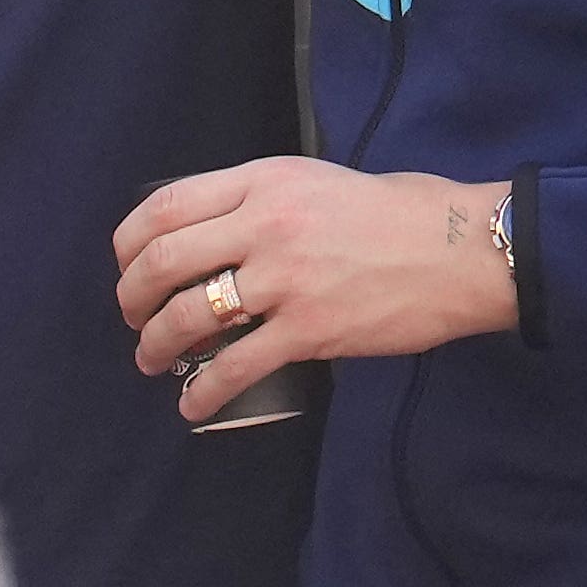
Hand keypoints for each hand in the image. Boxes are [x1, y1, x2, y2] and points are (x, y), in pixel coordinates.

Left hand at [111, 160, 519, 422]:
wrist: (459, 249)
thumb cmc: (398, 211)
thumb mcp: (317, 181)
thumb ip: (263, 200)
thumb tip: (216, 235)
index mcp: (263, 181)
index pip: (165, 205)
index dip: (129, 242)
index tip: (127, 265)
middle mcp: (263, 224)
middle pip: (163, 261)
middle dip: (132, 298)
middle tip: (133, 317)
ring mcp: (284, 279)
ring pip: (188, 316)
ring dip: (156, 345)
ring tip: (152, 360)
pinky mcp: (307, 330)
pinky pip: (235, 367)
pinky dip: (203, 392)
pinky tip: (193, 406)